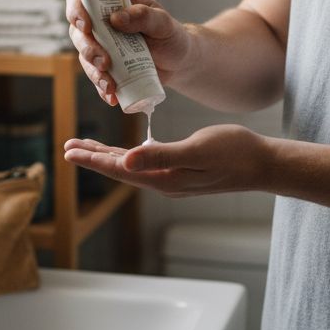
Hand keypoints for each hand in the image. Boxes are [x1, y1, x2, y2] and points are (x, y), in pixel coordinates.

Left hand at [63, 124, 269, 196]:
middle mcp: (164, 182)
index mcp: (164, 179)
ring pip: (131, 167)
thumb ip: (160, 155)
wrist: (262, 164)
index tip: (69, 151)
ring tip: (86, 148)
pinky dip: (128, 155)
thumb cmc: (234, 152)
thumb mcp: (196, 150)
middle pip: (120, 170)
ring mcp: (173, 179)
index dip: (93, 160)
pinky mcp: (181, 171)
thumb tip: (126, 161)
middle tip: (68, 146)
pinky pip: (146, 163)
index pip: (119, 169)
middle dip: (93, 158)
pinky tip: (124, 151)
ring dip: (107, 157)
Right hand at [65, 0, 192, 105]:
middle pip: (78, 32)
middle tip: (104, 62)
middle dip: (87, 48)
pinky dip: (102, 89)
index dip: (77, 9)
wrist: (180, 63)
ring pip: (84, 58)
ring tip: (109, 84)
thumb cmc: (171, 35)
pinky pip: (97, 78)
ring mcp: (103, 48)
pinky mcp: (108, 69)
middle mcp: (102, 25)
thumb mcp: (163, 22)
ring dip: (93, 72)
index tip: (86, 25)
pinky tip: (112, 96)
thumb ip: (143, 16)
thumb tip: (116, 18)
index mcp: (113, 5)